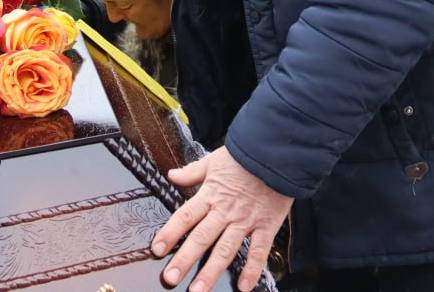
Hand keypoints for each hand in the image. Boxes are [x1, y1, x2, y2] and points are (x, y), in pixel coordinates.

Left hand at [151, 147, 292, 291]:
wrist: (276, 154)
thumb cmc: (244, 157)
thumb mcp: (213, 160)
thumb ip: (192, 172)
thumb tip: (171, 175)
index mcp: (210, 195)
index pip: (185, 216)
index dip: (170, 233)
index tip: (156, 249)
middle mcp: (225, 211)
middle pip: (201, 238)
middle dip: (184, 260)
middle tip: (170, 278)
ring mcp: (245, 221)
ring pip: (225, 250)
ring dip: (211, 272)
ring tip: (198, 291)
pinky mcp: (266, 227)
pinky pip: (258, 252)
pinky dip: (251, 270)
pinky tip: (243, 287)